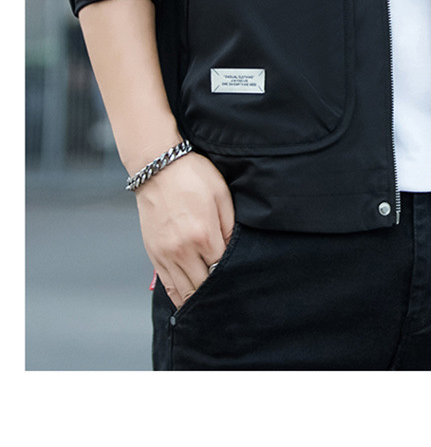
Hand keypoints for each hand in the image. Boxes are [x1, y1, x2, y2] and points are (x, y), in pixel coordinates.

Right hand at [134, 150, 234, 309]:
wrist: (158, 167)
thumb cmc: (192, 176)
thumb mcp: (222, 195)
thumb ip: (229, 227)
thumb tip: (233, 252)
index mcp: (204, 235)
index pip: (221, 269)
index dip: (231, 275)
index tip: (238, 277)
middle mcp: (183, 250)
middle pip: (203, 286)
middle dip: (216, 291)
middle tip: (227, 294)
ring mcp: (166, 254)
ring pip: (184, 292)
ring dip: (197, 299)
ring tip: (210, 302)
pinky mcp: (153, 254)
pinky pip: (167, 285)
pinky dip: (178, 296)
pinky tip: (188, 299)